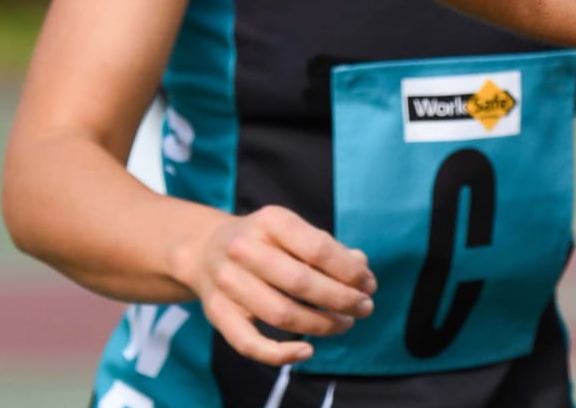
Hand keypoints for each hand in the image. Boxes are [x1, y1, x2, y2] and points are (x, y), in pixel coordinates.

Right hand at [174, 205, 378, 365]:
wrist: (205, 249)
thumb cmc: (266, 242)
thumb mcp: (294, 232)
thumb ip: (328, 248)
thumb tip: (361, 266)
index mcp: (270, 221)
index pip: (318, 249)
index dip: (350, 271)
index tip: (369, 285)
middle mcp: (244, 248)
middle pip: (300, 282)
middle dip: (341, 300)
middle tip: (365, 308)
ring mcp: (226, 282)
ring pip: (281, 314)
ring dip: (321, 325)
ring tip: (345, 324)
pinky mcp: (217, 313)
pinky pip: (249, 343)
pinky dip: (281, 354)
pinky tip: (308, 351)